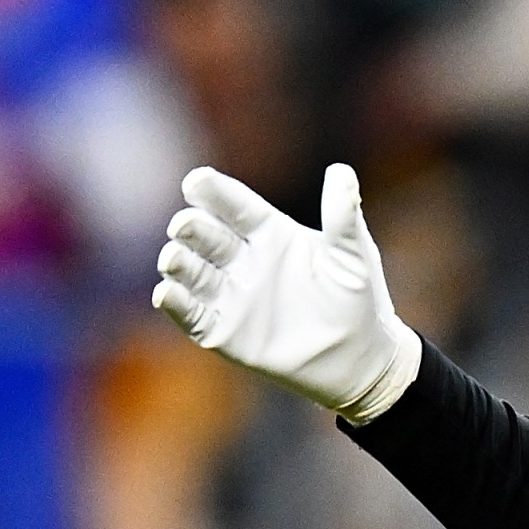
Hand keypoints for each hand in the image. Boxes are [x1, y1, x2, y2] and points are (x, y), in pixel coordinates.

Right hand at [153, 163, 421, 424]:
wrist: (362, 357)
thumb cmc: (360, 299)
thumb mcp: (353, 254)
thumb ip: (342, 215)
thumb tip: (341, 170)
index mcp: (271, 233)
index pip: (235, 206)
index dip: (214, 192)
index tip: (196, 180)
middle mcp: (243, 259)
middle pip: (205, 235)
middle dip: (191, 228)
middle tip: (186, 225)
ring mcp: (231, 295)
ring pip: (191, 271)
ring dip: (179, 262)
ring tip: (175, 257)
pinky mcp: (224, 330)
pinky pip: (191, 314)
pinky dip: (176, 304)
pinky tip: (166, 294)